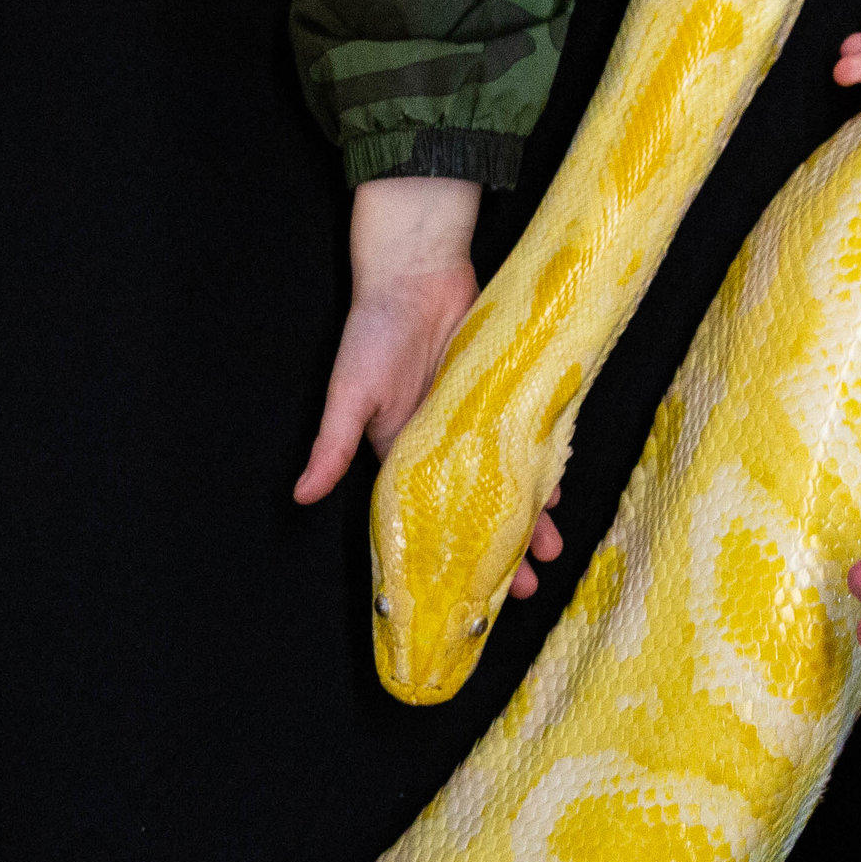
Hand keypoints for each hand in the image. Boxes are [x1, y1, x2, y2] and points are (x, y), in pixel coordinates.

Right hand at [293, 177, 564, 597]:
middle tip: (527, 586)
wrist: (417, 269)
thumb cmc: (374, 329)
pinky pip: (529, 438)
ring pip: (509, 479)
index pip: (429, 515)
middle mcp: (441, 442)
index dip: (449, 552)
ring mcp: (477, 418)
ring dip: (531, 513)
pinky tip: (560, 487)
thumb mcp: (349, 393)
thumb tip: (301, 496)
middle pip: (476, 506)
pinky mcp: (505, 391)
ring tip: (552, 549)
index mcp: (400, 450)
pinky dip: (545, 463)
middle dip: (500, 546)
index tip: (468, 592)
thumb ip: (332, 446)